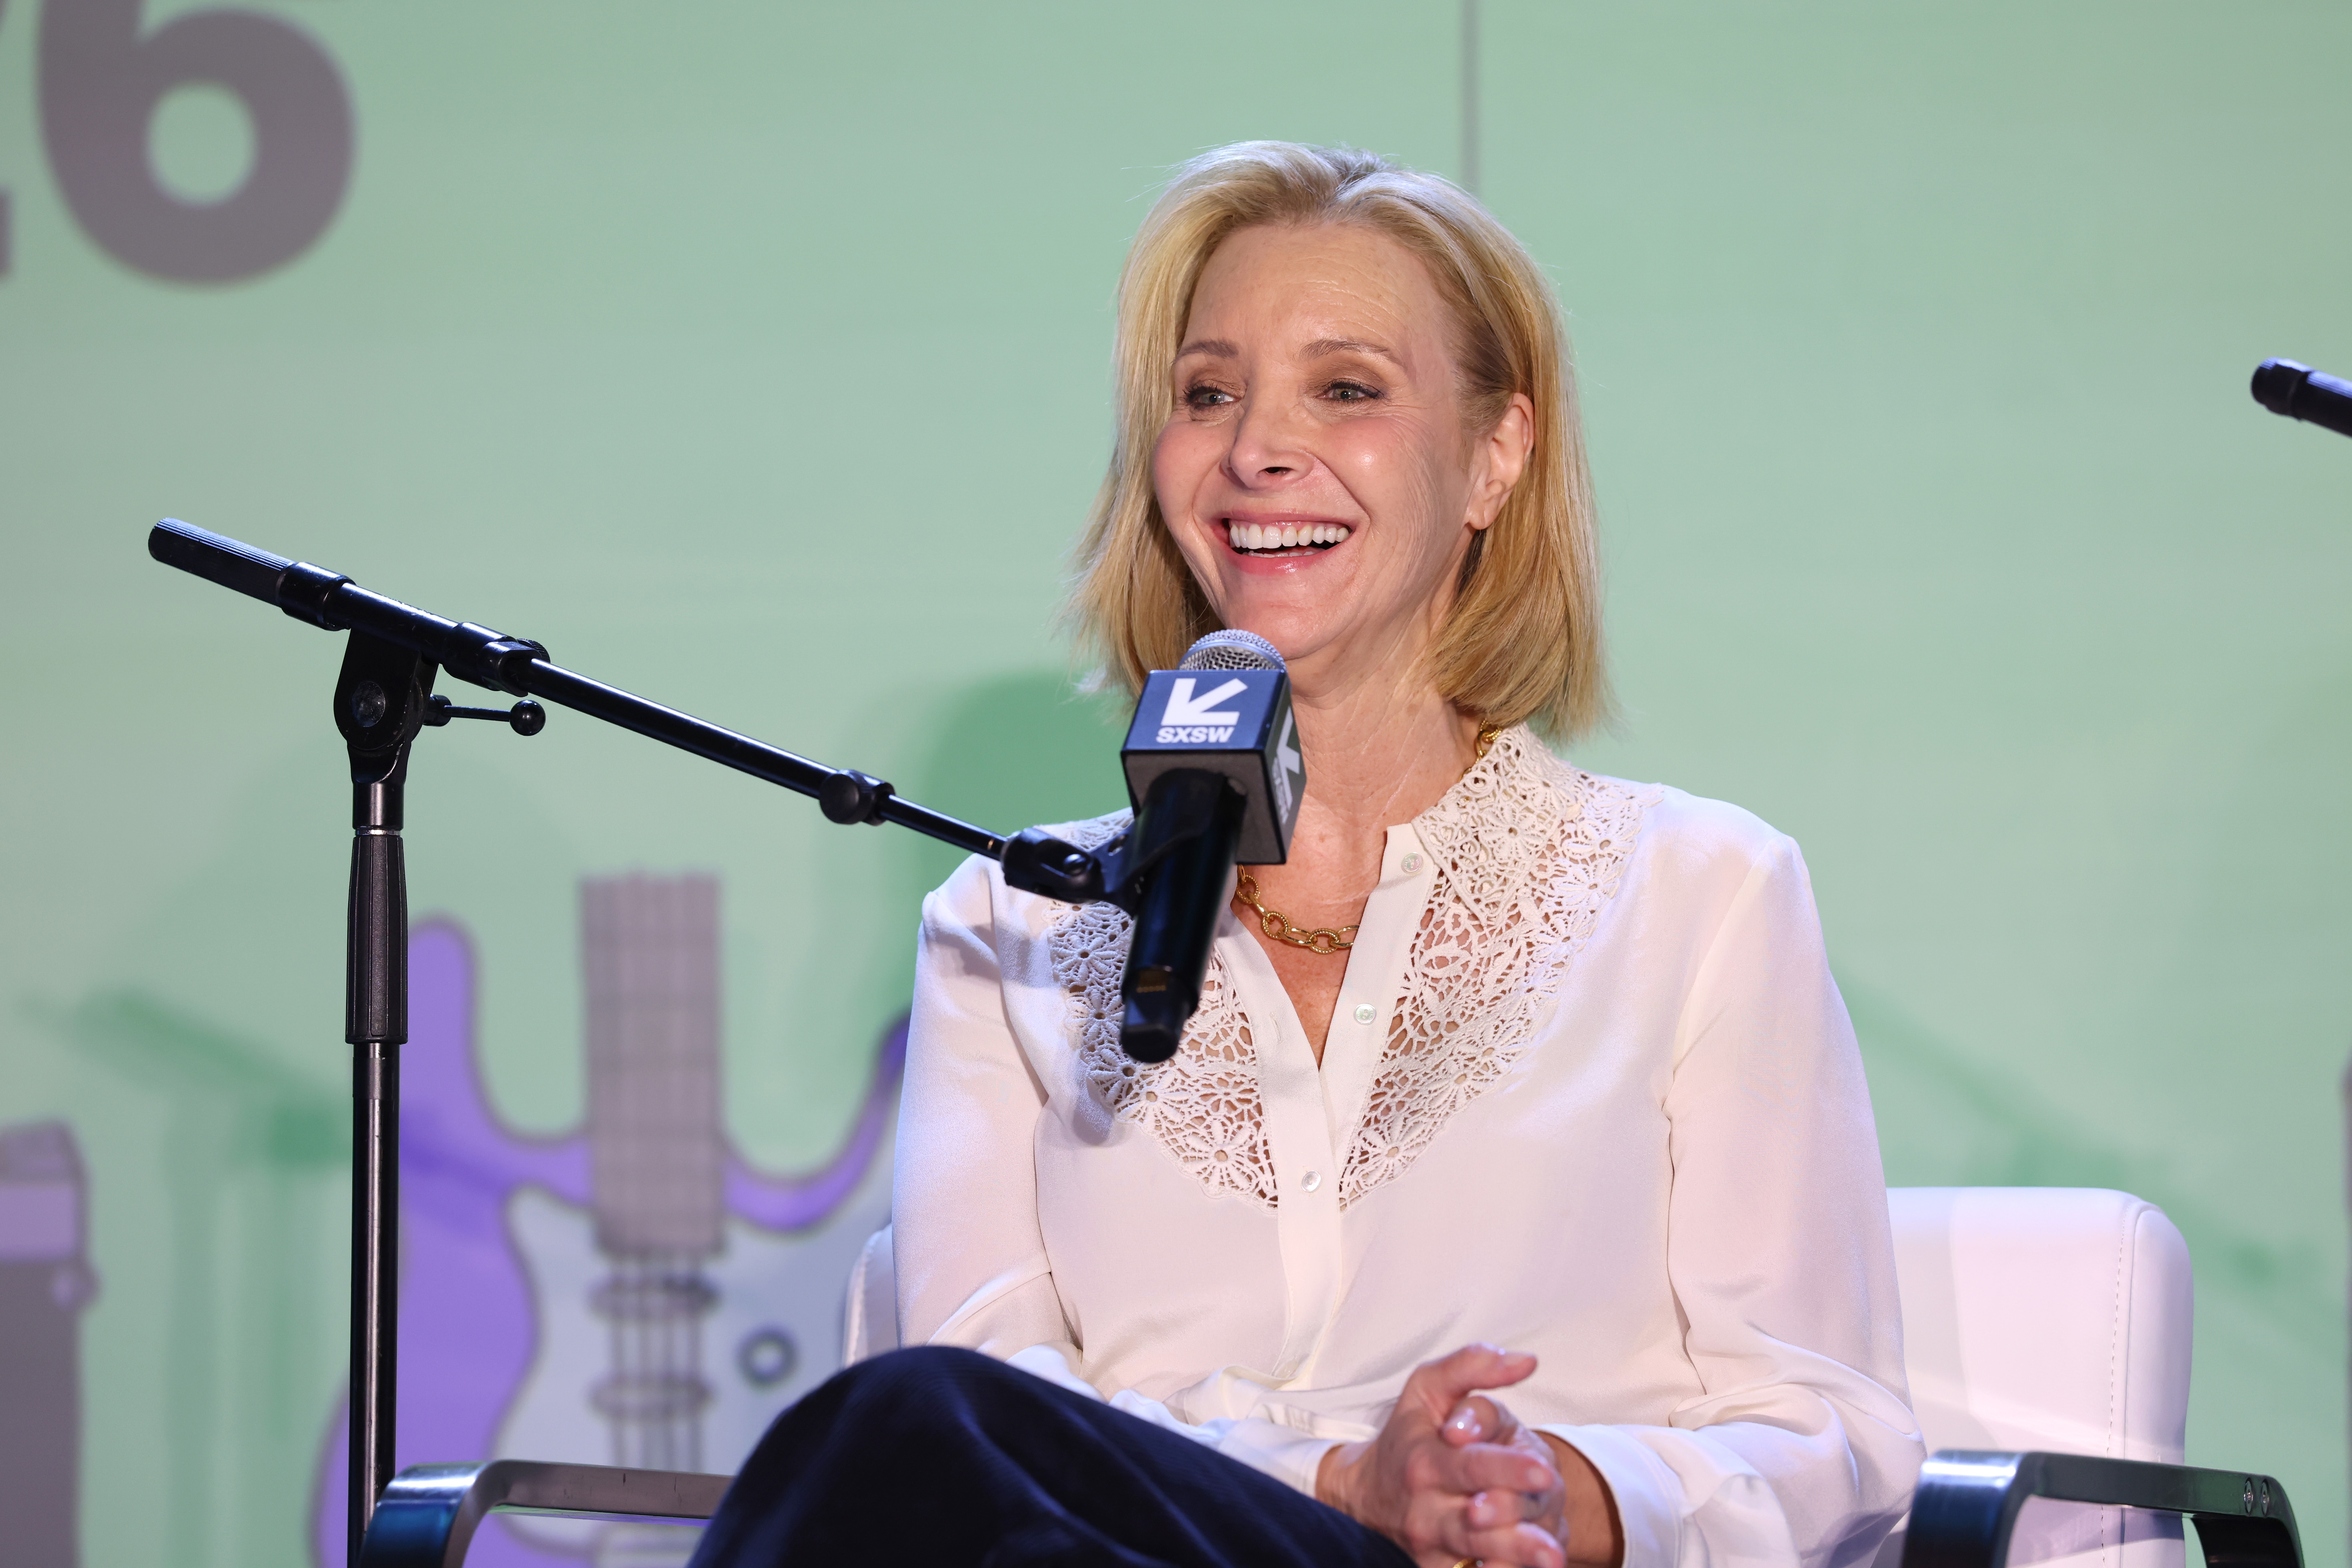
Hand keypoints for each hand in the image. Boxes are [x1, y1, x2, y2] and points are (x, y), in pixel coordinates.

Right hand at [1316, 1344, 1617, 1567]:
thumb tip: (1525, 1361)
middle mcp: (1426, 1510)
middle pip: (1475, 1524)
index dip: (1506, 1470)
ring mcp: (1434, 1546)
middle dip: (1515, 1534)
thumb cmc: (1410, 1435)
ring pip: (1477, 1556)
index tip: (1543, 1472)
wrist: (1368, 1493)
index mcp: (1426, 1461)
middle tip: (1551, 1544)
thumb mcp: (1428, 1389)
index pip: (1469, 1465)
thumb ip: (1472, 1368)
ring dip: (1515, 1560)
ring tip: (1550, 1559)